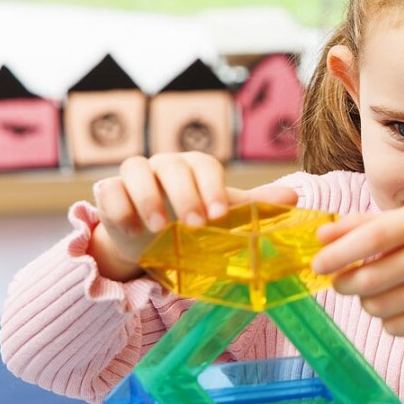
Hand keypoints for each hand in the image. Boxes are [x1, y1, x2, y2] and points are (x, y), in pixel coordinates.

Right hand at [90, 152, 297, 280]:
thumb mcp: (222, 215)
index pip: (204, 165)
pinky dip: (120, 208)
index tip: (220, 215)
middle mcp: (163, 164)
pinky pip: (109, 191)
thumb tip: (294, 197)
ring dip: (148, 198)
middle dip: (185, 195)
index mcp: (194, 166)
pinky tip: (132, 230)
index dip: (213, 188)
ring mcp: (134, 174)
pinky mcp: (109, 191)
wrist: (150, 239)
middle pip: (172, 165)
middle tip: (195, 225)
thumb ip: (254, 205)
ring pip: (135, 168)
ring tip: (161, 228)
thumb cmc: (191, 221)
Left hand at [312, 205, 403, 338]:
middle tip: (340, 282)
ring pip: (379, 307)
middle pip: (370, 279)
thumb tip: (320, 236)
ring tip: (376, 291)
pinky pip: (395, 327)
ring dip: (366, 302)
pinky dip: (387, 319)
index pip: (374, 237)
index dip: (340, 252)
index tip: (318, 263)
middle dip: (344, 283)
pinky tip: (399, 305)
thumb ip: (363, 225)